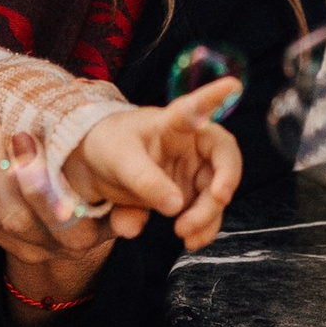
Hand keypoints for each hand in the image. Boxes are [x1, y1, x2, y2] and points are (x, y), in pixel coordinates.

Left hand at [0, 99, 117, 312]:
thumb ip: (125, 183)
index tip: (27, 140)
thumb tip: (118, 176)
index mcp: (84, 236)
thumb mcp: (123, 186)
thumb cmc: (105, 186)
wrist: (82, 221)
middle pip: (14, 218)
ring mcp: (16, 241)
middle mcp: (48, 245)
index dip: (39, 187)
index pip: (60, 221)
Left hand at [64, 82, 242, 249]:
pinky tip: (191, 241)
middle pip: (222, 164)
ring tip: (186, 236)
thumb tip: (176, 206)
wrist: (93, 167)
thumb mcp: (120, 160)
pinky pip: (203, 214)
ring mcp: (192, 172)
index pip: (196, 108)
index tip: (232, 84)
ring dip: (208, 218)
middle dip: (218, 192)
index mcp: (174, 124)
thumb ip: (145, 181)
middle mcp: (192, 145)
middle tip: (199, 215)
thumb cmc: (109, 146)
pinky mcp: (186, 196)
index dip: (214, 96)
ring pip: (215, 195)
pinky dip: (200, 230)